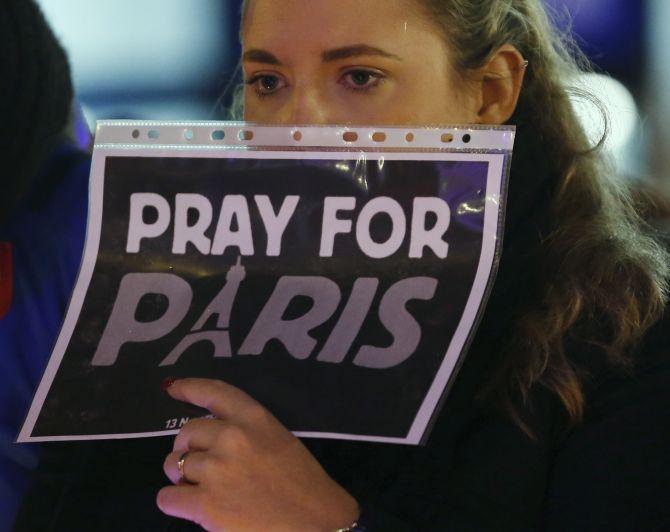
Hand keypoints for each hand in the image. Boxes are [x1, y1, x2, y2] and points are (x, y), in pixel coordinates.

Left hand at [157, 378, 359, 531]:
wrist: (314, 523)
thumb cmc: (301, 482)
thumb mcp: (277, 439)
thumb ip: (245, 430)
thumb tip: (207, 435)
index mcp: (254, 418)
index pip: (213, 392)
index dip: (189, 388)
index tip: (173, 389)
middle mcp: (231, 437)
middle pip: (186, 433)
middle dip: (189, 449)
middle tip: (206, 466)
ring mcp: (216, 470)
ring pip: (173, 464)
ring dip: (182, 477)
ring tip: (203, 488)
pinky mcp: (206, 504)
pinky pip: (167, 497)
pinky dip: (174, 502)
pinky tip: (191, 505)